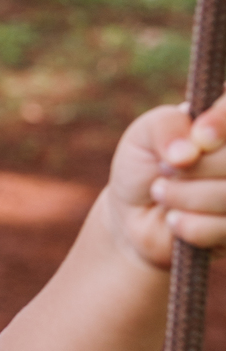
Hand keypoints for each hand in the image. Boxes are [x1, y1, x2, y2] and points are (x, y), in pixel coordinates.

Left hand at [105, 93, 225, 268]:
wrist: (133, 217)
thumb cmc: (143, 166)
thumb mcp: (144, 135)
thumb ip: (166, 126)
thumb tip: (188, 152)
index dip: (222, 122)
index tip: (200, 138)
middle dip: (195, 168)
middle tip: (164, 169)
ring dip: (185, 196)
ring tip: (160, 192)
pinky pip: (223, 228)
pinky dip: (189, 225)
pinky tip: (174, 219)